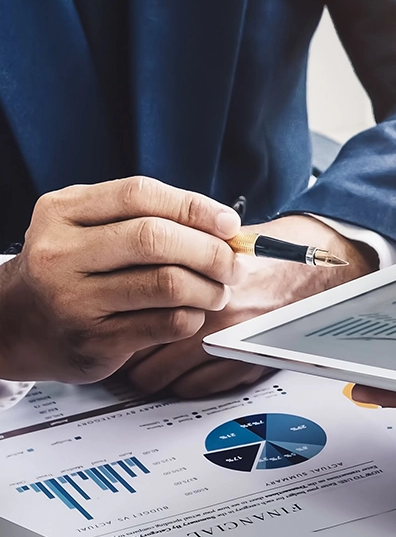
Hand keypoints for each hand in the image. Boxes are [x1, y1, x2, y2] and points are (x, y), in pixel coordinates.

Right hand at [0, 178, 242, 382]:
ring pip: (167, 285)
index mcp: (63, 212)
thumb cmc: (68, 271)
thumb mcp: (86, 228)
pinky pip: (165, 324)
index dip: (194, 207)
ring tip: (218, 291)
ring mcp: (75, 300)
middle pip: (156, 240)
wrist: (14, 324)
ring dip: (208, 288)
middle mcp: (62, 253)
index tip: (229, 223)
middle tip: (233, 264)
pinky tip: (192, 314)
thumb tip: (223, 226)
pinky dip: (192, 317)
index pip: (140, 195)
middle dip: (210, 251)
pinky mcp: (95, 341)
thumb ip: (143, 218)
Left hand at [125, 215, 375, 397]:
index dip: (118, 321)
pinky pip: (197, 389)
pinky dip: (186, 383)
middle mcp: (214, 319)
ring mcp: (231, 347)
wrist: (323, 272)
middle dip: (129, 354)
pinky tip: (184, 371)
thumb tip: (134, 269)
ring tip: (150, 364)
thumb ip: (178, 256)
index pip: (136, 315)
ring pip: (163, 378)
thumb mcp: (222, 242)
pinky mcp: (248, 367)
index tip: (113, 322)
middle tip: (124, 349)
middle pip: (141, 354)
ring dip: (153, 373)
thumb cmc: (278, 253)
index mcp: (202, 283)